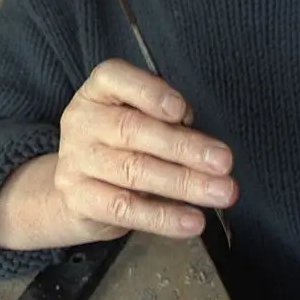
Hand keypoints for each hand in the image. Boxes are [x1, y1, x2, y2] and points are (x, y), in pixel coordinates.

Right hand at [54, 59, 236, 241]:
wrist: (76, 191)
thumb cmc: (120, 145)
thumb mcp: (138, 120)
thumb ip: (165, 120)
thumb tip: (201, 139)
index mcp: (97, 91)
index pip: (114, 78)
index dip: (149, 92)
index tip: (183, 111)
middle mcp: (81, 120)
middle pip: (132, 129)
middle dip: (184, 146)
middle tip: (224, 162)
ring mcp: (76, 160)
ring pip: (133, 171)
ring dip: (183, 183)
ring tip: (221, 192)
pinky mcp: (79, 198)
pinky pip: (125, 209)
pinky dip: (163, 217)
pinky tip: (193, 221)